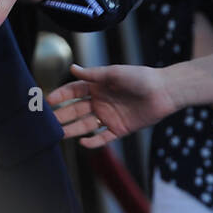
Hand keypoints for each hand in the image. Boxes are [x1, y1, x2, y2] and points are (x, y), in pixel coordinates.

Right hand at [49, 63, 178, 147]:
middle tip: (48, 121)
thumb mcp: (114, 73)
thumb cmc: (140, 77)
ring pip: (86, 125)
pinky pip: (103, 138)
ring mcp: (109, 116)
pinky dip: (93, 141)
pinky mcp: (120, 129)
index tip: (47, 100)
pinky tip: (83, 143)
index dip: (61, 95)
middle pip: (76, 110)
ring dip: (73, 129)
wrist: (165, 91)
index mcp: (98, 86)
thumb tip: (72, 68)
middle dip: (62, 115)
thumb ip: (93, 74)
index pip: (73, 91)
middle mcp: (101, 101)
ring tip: (59, 134)